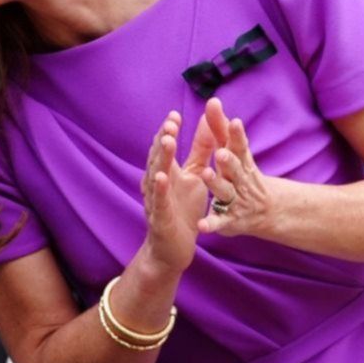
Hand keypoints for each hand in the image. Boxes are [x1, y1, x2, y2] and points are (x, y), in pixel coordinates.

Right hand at [140, 109, 212, 272]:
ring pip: (155, 176)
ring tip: (166, 141)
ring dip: (160, 159)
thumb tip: (208, 120)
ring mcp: (156, 200)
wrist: (174, 248)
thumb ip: (202, 149)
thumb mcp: (196, 175)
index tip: (175, 114)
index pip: (165, 147)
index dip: (168, 131)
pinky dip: (160, 189)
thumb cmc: (183, 209)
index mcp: (167, 172)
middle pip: (157, 157)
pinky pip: (159, 202)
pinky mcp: (160, 218)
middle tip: (170, 124)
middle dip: (163, 140)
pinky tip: (162, 177)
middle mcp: (157, 183)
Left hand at [196, 98, 274, 237]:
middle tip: (221, 152)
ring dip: (217, 184)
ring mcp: (235, 200)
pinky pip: (219, 222)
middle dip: (228, 160)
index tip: (235, 122)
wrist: (267, 210)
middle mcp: (240, 179)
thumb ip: (219, 128)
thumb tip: (212, 100)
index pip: (239, 145)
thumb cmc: (242, 173)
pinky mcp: (229, 220)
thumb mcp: (234, 152)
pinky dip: (211, 224)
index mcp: (240, 160)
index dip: (237, 135)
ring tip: (207, 174)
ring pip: (225, 192)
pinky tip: (201, 226)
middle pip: (234, 168)